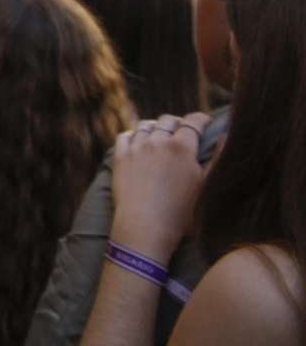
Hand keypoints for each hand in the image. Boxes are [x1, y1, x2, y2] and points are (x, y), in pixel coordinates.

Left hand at [109, 112, 212, 263]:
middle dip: (179, 123)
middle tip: (184, 131)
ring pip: (146, 126)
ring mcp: (136, 148)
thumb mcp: (207, 186)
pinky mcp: (120, 157)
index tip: (206, 122)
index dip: (202, 119)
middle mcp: (157, 141)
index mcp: (182, 147)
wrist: (145, 226)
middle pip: (169, 121)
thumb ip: (217, 159)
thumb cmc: (182, 213)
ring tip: (162, 134)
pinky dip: (134, 134)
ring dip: (156, 127)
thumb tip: (225, 136)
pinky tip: (139, 141)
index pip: (193, 121)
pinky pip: (125, 136)